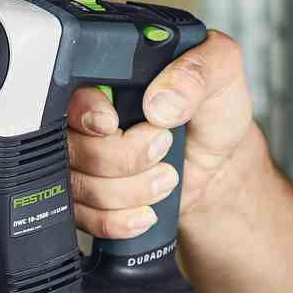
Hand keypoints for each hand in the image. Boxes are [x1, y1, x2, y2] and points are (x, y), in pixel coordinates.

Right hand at [65, 29, 255, 239]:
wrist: (219, 158)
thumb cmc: (214, 109)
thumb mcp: (222, 72)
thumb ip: (196, 74)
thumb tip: (161, 100)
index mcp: (110, 78)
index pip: (70, 94)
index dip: (86, 113)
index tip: (112, 123)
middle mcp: (89, 118)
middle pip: (72, 146)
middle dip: (124, 157)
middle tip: (163, 146)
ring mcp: (86, 159)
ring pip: (80, 185)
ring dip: (129, 191)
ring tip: (167, 177)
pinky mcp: (91, 197)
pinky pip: (85, 218)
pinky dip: (118, 220)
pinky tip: (145, 211)